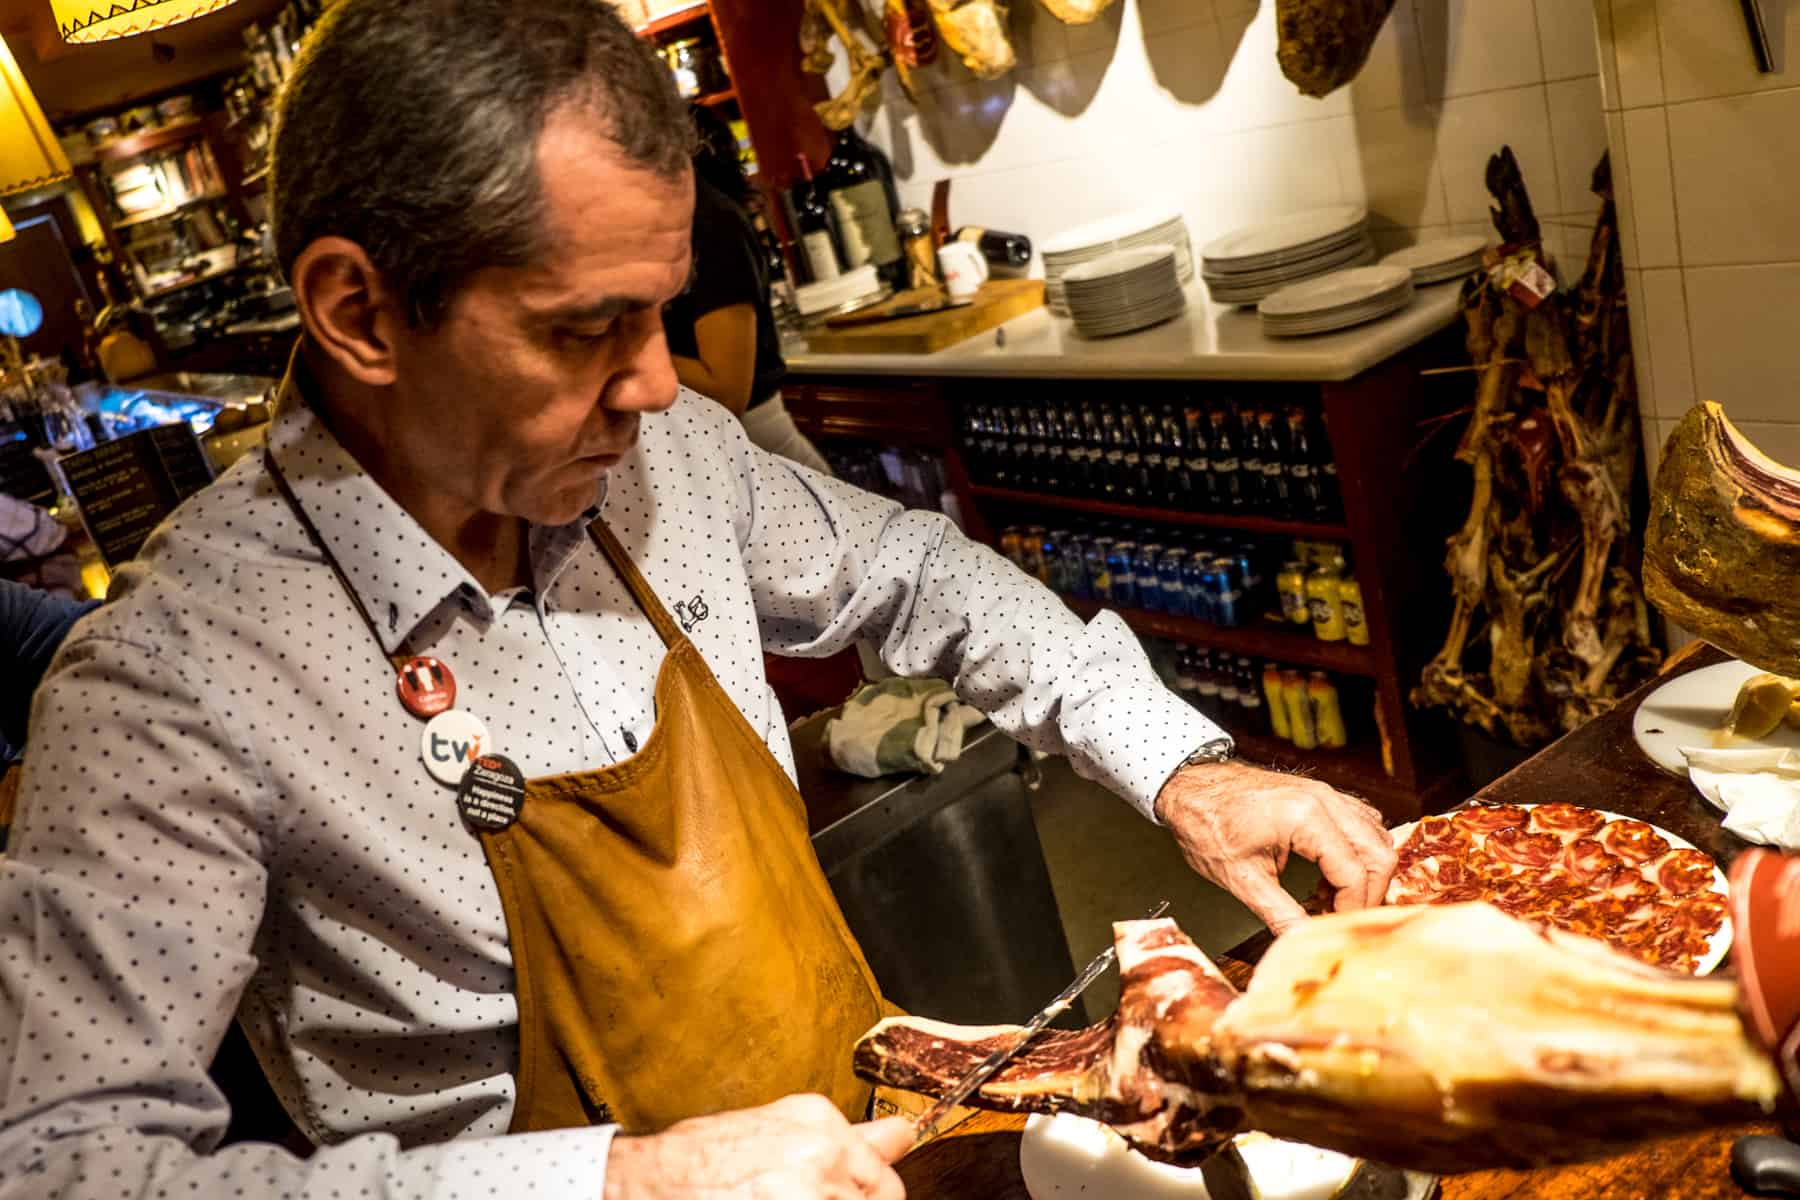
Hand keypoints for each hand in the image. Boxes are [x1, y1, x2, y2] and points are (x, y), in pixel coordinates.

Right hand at [603, 1093, 911, 1199]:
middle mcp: (823, 1151)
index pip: (886, 1181)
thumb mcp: (781, 1131)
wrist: (648, 1178)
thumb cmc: (705, 1158)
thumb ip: (848, 1140)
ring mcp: (808, 1192)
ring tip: (773, 1199)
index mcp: (821, 1122)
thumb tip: (903, 1136)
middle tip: (799, 1198)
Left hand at [1154, 760, 1396, 934]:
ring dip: (1365, 872)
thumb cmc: (1206, 822)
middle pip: (1379, 853)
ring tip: (1333, 898)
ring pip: (1375, 836)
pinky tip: (1329, 875)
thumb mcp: (1240, 877)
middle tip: (1343, 917)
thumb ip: (1278, 912)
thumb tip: (1303, 940)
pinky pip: (1360, 823)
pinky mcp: (1321, 796)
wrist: (1189, 786)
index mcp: (1306, 817)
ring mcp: (1326, 794)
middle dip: (1369, 892)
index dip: (1352, 907)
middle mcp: (1324, 800)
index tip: (1337, 928)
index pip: (1354, 872)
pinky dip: (1356, 853)